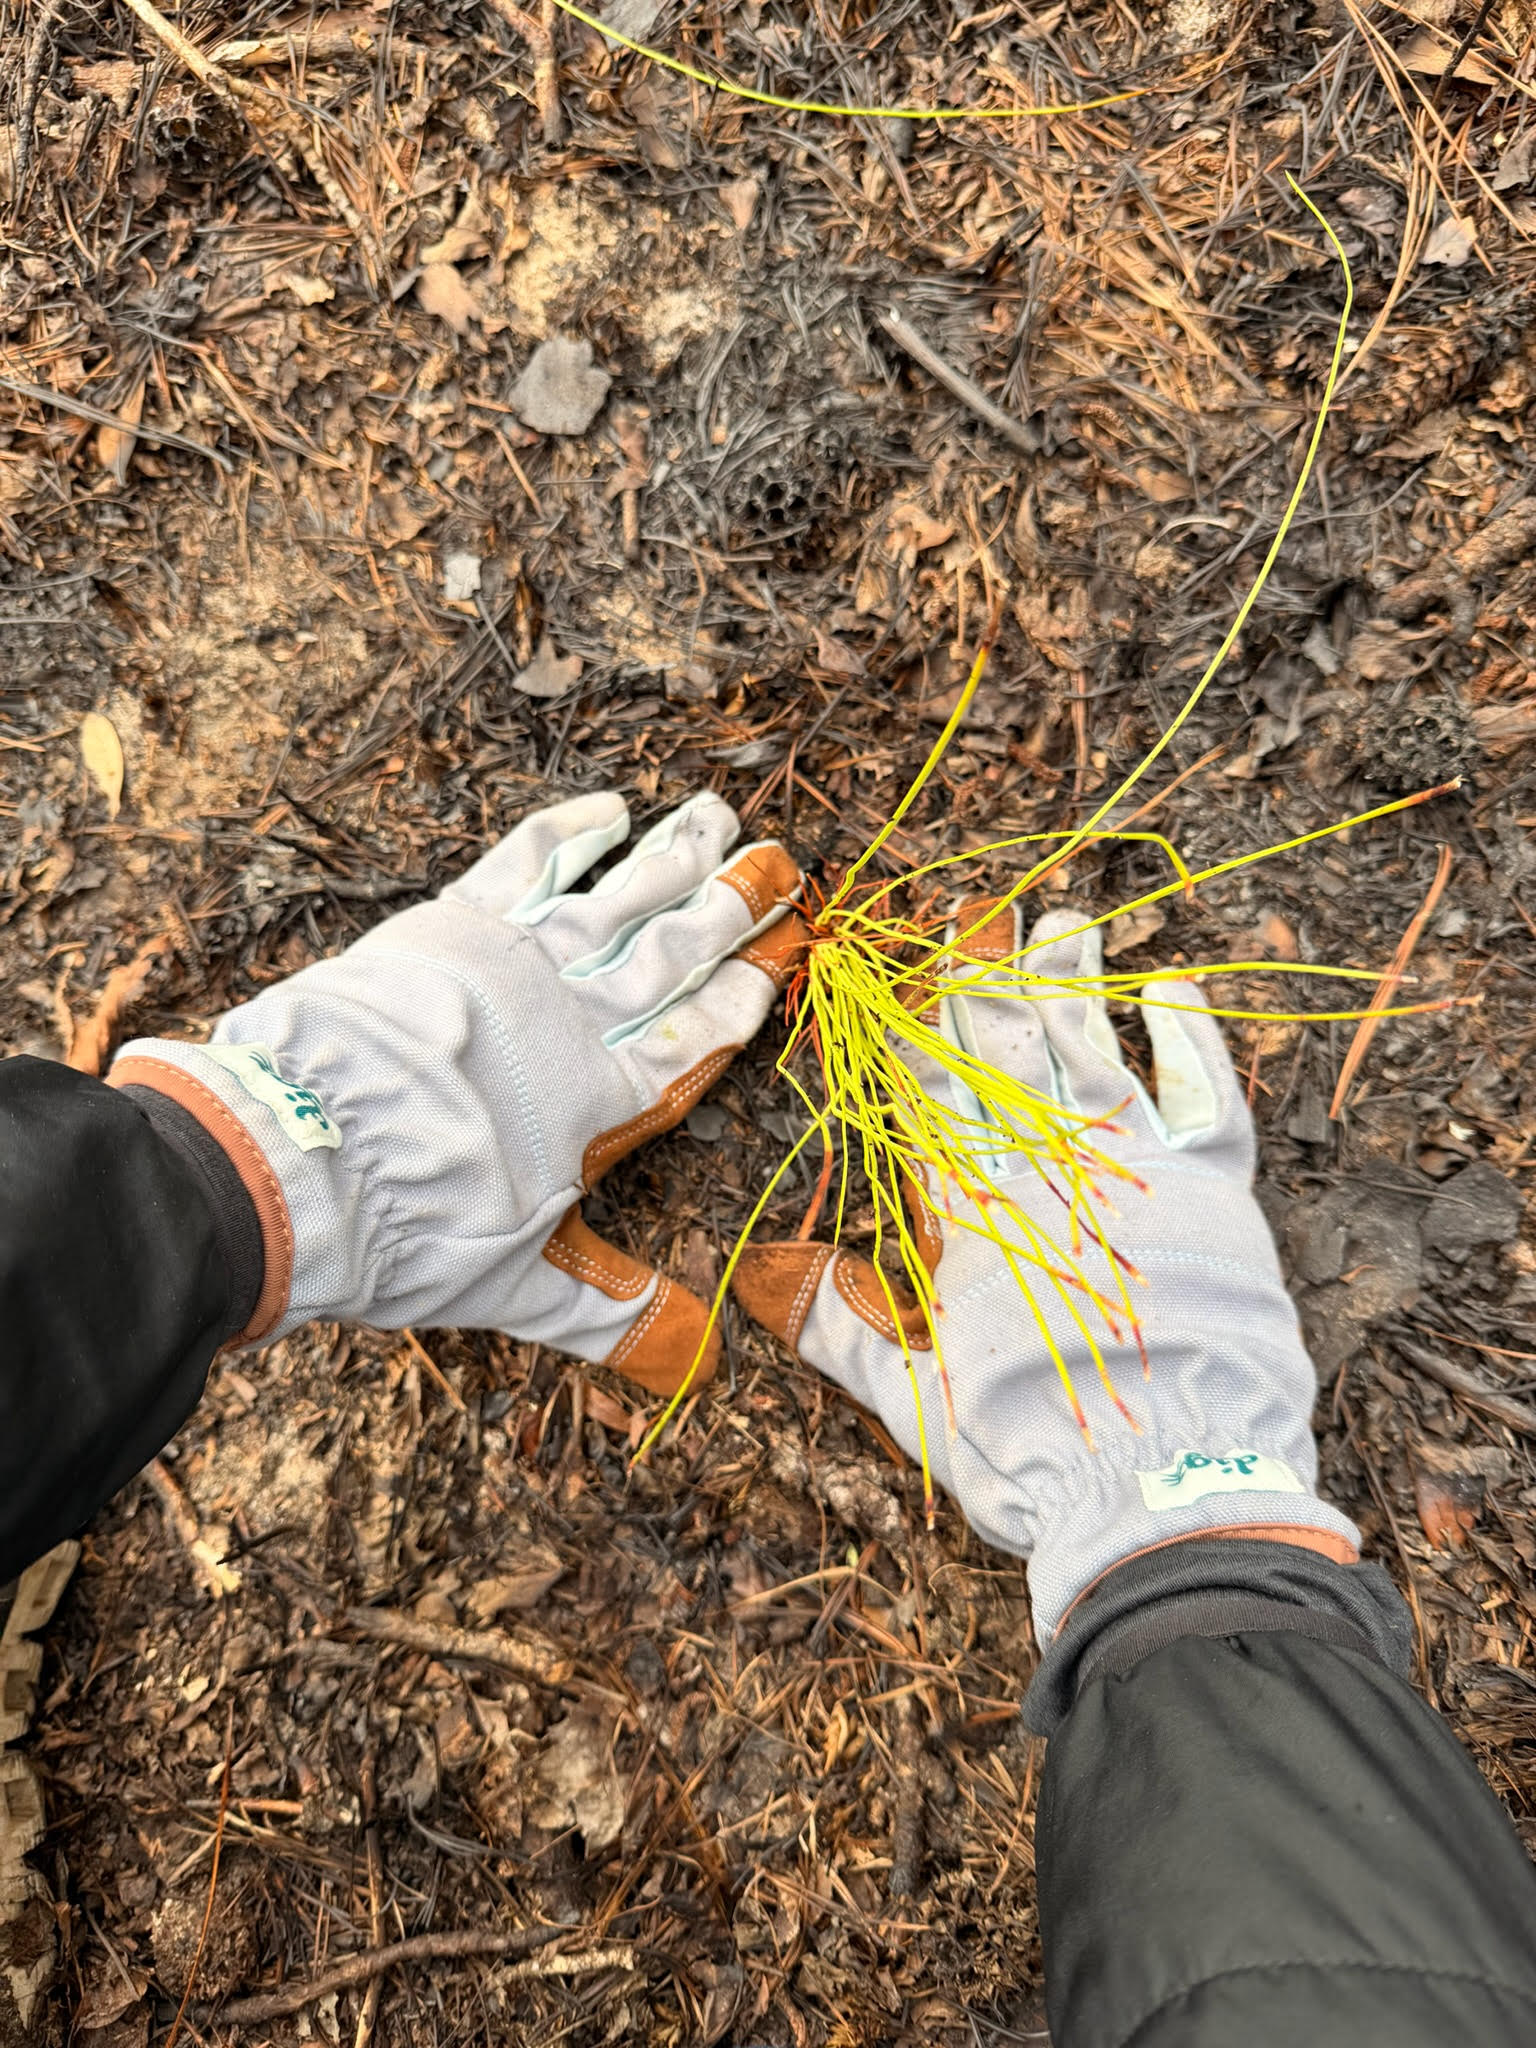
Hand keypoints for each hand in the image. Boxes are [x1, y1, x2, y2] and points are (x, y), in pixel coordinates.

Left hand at [112, 791, 803, 1395]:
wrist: (296, 1158)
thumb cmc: (411, 1229)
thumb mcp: (520, 1286)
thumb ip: (615, 1312)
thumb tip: (700, 1366)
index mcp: (604, 1099)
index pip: (701, 1032)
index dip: (749, 990)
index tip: (789, 951)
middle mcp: (574, 1017)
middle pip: (676, 948)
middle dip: (736, 905)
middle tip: (785, 865)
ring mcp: (515, 959)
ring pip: (618, 893)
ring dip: (675, 852)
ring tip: (722, 817)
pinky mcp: (450, 922)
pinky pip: (525, 859)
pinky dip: (571, 830)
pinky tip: (608, 808)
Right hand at [733, 903, 1357, 1637]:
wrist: (1163, 1490)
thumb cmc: (1030, 1452)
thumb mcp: (911, 1400)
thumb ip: (837, 1329)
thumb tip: (758, 1279)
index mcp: (969, 1212)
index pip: (925, 1094)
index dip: (907, 1030)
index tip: (893, 975)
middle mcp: (1048, 1170)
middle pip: (1005, 1051)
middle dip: (983, 979)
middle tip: (975, 914)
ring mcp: (1135, 1171)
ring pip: (1093, 1050)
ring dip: (1073, 982)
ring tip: (1061, 919)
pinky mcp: (1211, 1191)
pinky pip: (1202, 1094)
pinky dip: (1187, 1039)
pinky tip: (1167, 991)